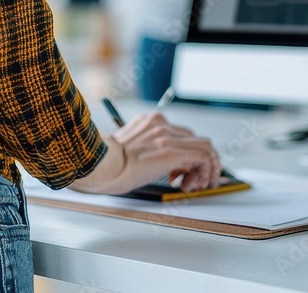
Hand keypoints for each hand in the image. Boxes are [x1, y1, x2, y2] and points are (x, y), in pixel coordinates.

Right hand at [70, 112, 221, 195]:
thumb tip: (167, 168)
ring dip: (207, 169)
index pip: (182, 135)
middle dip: (201, 163)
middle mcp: (161, 124)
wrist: (100, 165)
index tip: (184, 173)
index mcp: (150, 122)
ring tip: (196, 185)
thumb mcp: (131, 150)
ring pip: (205, 147)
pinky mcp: (171, 150)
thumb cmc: (108, 163)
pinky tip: (193, 185)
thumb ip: (149, 150)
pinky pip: (203, 157)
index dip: (188, 157)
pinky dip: (205, 172)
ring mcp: (167, 136)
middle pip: (196, 140)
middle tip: (193, 182)